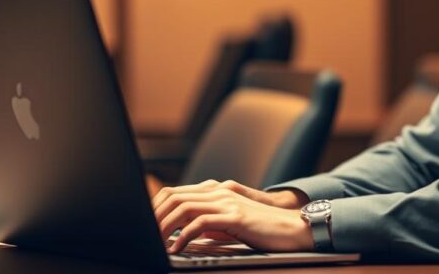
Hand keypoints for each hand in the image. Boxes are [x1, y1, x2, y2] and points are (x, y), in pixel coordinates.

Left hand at [153, 179, 313, 253]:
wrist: (293, 227)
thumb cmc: (262, 229)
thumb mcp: (230, 223)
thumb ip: (208, 223)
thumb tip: (183, 234)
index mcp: (215, 191)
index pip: (174, 192)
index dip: (155, 208)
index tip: (145, 226)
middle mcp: (218, 191)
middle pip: (174, 197)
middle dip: (154, 217)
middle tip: (144, 235)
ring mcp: (227, 202)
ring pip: (184, 208)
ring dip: (164, 227)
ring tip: (155, 243)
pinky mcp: (235, 216)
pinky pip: (201, 224)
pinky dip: (185, 236)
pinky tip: (178, 248)